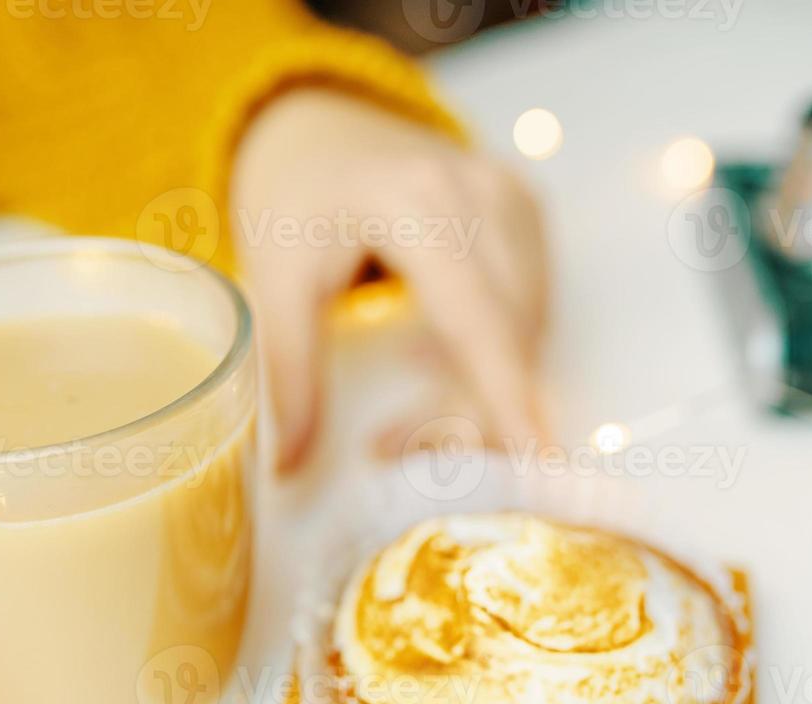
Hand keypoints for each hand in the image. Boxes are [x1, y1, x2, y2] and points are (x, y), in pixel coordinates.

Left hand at [231, 88, 548, 471]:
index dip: (507, 395)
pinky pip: (528, 306)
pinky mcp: (526, 213)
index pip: (479, 318)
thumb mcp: (273, 280)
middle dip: (465, 410)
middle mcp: (482, 191)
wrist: (318, 129)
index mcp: (418, 202)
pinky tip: (429, 356)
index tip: (537, 459)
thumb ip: (289, 372)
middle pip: (508, 333)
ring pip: (527, 327)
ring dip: (476, 389)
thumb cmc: (293, 198)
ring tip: (397, 418)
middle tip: (388, 448)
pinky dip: (490, 353)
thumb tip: (287, 466)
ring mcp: (513, 198)